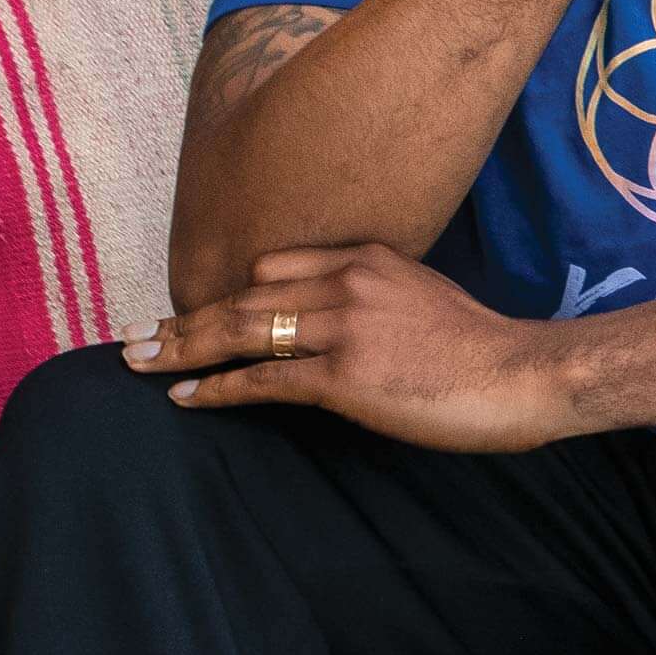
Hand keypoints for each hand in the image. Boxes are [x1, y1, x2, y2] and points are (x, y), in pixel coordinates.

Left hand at [123, 244, 575, 453]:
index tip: (189, 309)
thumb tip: (330, 323)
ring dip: (183, 348)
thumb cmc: (480, 347)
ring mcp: (344, 326)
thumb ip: (372, 297)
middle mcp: (348, 280)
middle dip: (184, 319)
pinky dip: (219, 388)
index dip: (225, 292)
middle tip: (132, 336)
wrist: (523, 373)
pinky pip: (264, 379)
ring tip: (139, 362)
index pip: (275, 266)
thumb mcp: (422, 297)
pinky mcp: (345, 375)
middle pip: (243, 294)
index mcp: (367, 256)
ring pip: (242, 329)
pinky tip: (187, 397)